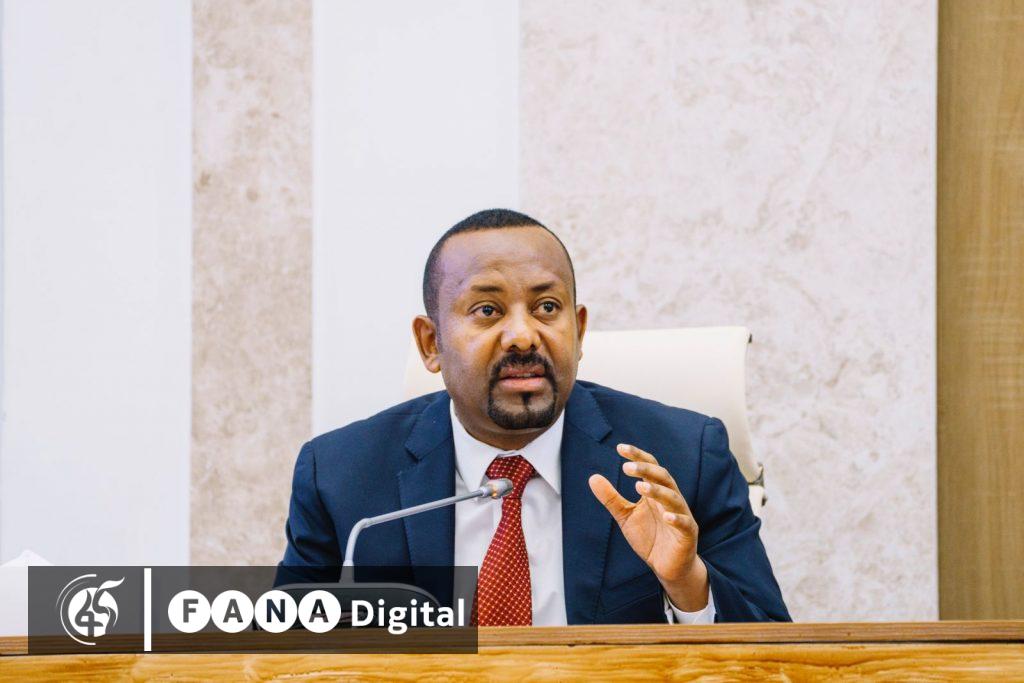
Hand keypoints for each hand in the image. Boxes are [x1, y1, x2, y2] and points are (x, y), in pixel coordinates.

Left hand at [588, 443, 708, 611]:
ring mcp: (681, 516)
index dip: (637, 457)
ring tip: (640, 486)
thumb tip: (592, 477)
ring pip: (673, 498)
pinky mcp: (688, 534)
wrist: (668, 567)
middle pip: (663, 477)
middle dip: (646, 470)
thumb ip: (611, 498)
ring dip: (657, 491)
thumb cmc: (650, 538)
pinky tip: (666, 516)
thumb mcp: (625, 517)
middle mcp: (670, 499)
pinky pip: (685, 523)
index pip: (649, 468)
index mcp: (656, 492)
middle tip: (626, 467)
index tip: (620, 448)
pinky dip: (676, 519)